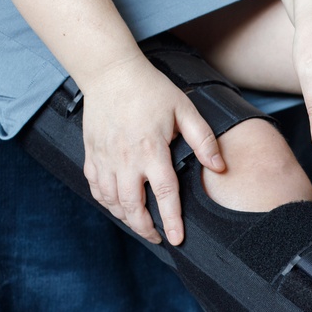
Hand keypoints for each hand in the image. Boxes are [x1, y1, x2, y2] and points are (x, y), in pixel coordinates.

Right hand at [80, 55, 224, 244]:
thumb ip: (204, 140)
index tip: (177, 239)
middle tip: (159, 238)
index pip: (164, 194)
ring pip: (112, 201)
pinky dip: (106, 202)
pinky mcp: (91, 154)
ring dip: (126, 219)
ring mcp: (105, 158)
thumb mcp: (185, 110)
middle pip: (132, 207)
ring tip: (141, 226)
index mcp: (152, 150)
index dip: (171, 220)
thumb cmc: (151, 90)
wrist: (110, 72)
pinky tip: (118, 206)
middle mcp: (126, 159)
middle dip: (146, 229)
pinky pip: (95, 188)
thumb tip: (219, 167)